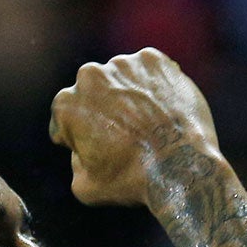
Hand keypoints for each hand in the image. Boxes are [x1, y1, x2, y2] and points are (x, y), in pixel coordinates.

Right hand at [50, 49, 222, 208]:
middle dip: (101, 111)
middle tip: (124, 136)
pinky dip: (152, 87)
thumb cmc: (131, 181)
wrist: (181, 167)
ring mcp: (124, 64)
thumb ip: (74, 162)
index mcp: (66, 105)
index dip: (80, 138)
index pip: (65, 120)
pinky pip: (147, 72)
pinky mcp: (154, 59)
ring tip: (146, 125)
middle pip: (91, 94)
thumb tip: (82, 149)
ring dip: (127, 96)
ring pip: (119, 80)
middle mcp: (89, 76)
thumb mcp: (85, 187)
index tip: (100, 150)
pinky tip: (161, 110)